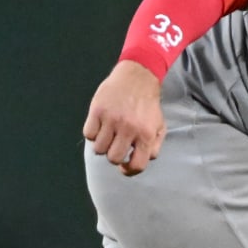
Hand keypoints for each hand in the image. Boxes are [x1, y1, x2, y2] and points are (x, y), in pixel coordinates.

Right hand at [83, 61, 165, 175]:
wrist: (138, 76)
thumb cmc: (147, 104)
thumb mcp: (159, 126)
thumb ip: (154, 146)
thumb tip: (144, 161)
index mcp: (146, 134)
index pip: (136, 165)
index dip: (129, 170)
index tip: (124, 166)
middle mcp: (128, 128)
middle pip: (113, 159)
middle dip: (113, 156)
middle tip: (115, 146)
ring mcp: (112, 119)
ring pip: (98, 149)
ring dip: (101, 145)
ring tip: (107, 135)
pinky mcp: (98, 110)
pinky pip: (88, 134)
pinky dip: (92, 133)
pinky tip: (99, 126)